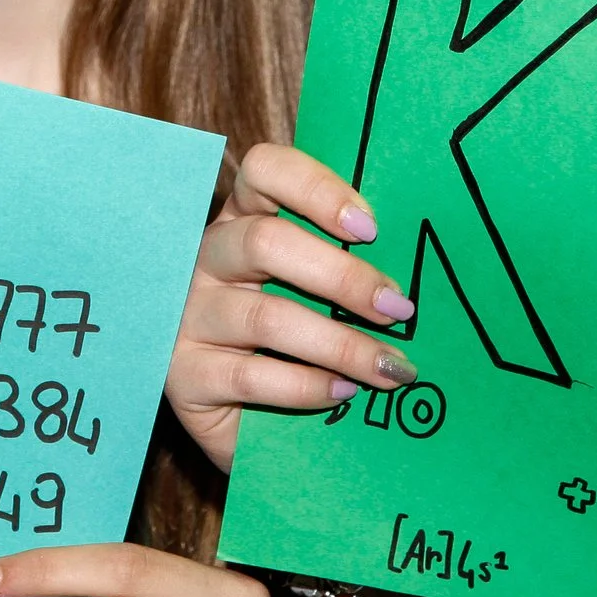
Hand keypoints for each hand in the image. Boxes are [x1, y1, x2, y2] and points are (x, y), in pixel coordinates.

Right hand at [170, 143, 419, 472]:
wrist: (254, 426)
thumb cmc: (299, 343)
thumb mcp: (318, 293)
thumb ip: (347, 265)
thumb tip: (413, 261)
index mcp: (244, 218)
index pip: (264, 171)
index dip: (317, 190)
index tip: (370, 229)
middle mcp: (207, 258)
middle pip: (264, 242)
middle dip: (343, 277)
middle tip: (397, 308)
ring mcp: (188, 315)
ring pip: (266, 317)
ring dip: (341, 343)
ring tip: (389, 367)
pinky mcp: (183, 374)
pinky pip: (252, 376)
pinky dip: (309, 385)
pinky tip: (344, 392)